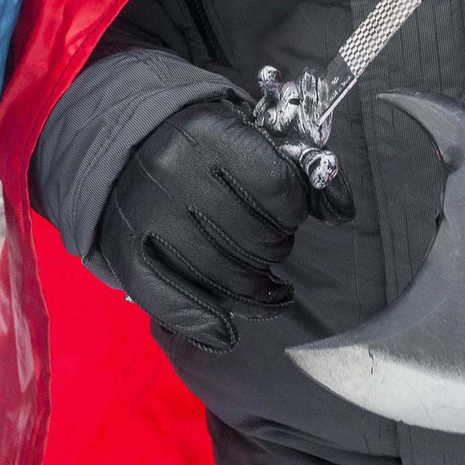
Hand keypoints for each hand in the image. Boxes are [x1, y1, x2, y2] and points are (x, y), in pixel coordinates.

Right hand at [96, 98, 333, 352]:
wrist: (124, 146)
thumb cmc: (201, 146)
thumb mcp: (245, 135)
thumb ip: (298, 168)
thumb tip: (341, 211)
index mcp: (208, 132)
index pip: (280, 187)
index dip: (294, 210)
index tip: (287, 212)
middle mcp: (172, 168)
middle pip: (255, 238)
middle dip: (275, 251)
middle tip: (271, 249)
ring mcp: (145, 212)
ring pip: (222, 274)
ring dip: (254, 291)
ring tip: (263, 287)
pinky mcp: (123, 249)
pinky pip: (170, 298)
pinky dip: (204, 322)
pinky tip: (227, 332)